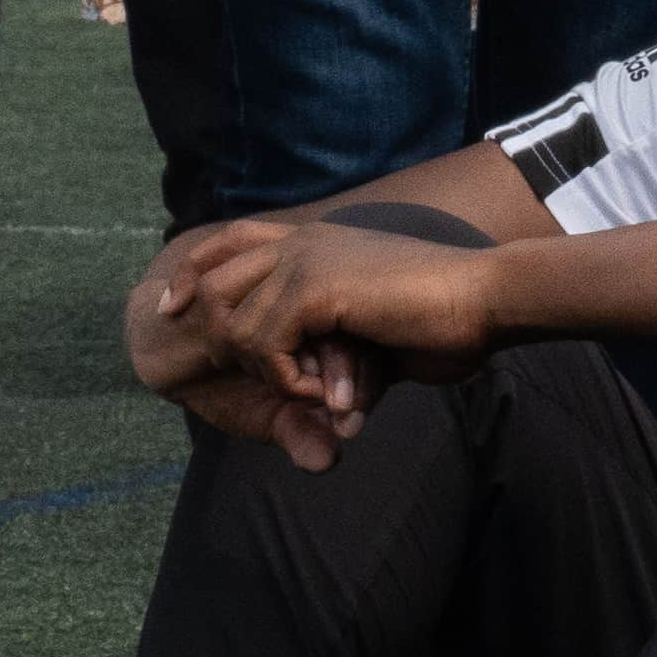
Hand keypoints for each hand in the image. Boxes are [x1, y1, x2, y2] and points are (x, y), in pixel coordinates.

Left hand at [126, 217, 505, 470]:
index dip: (193, 272)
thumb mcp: (375, 338)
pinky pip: (264, 344)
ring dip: (268, 373)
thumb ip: (339, 361)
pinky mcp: (313, 287)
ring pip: (236, 323)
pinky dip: (288, 380)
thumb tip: (329, 415)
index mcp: (315, 241)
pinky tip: (330, 392)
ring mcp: (305, 260)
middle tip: (234, 378)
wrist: (484, 297)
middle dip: (211, 335)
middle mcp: (302, 242)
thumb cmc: (447, 320)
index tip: (172, 308)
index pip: (228, 241)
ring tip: (316, 393)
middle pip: (214, 281)